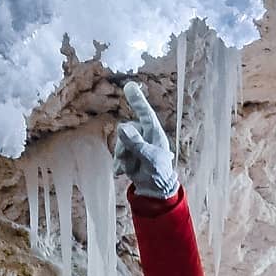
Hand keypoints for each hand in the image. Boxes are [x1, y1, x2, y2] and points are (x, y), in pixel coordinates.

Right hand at [113, 81, 178, 198]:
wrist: (154, 189)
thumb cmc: (158, 172)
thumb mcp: (149, 158)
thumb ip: (135, 143)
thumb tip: (121, 127)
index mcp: (153, 132)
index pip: (145, 113)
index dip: (137, 99)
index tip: (129, 86)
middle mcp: (144, 134)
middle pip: (125, 131)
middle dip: (125, 148)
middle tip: (131, 162)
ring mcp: (135, 143)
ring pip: (119, 143)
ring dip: (122, 158)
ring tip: (130, 170)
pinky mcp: (128, 152)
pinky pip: (117, 153)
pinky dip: (118, 163)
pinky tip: (121, 173)